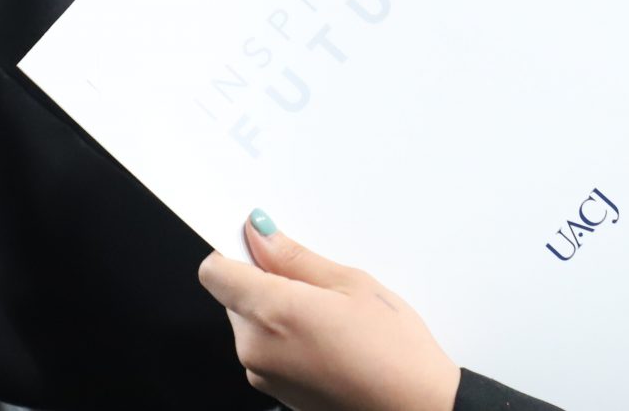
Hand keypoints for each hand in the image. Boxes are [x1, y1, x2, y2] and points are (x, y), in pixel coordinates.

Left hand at [198, 211, 461, 410]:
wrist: (413, 407)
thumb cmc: (392, 351)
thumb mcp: (351, 284)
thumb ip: (295, 258)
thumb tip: (261, 235)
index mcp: (272, 313)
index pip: (215, 271)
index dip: (234, 250)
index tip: (260, 241)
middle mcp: (256, 348)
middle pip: (234, 296)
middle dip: (264, 281)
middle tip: (317, 282)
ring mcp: (262, 374)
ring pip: (251, 322)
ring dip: (276, 310)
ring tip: (330, 314)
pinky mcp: (274, 391)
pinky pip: (266, 349)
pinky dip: (286, 337)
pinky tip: (327, 338)